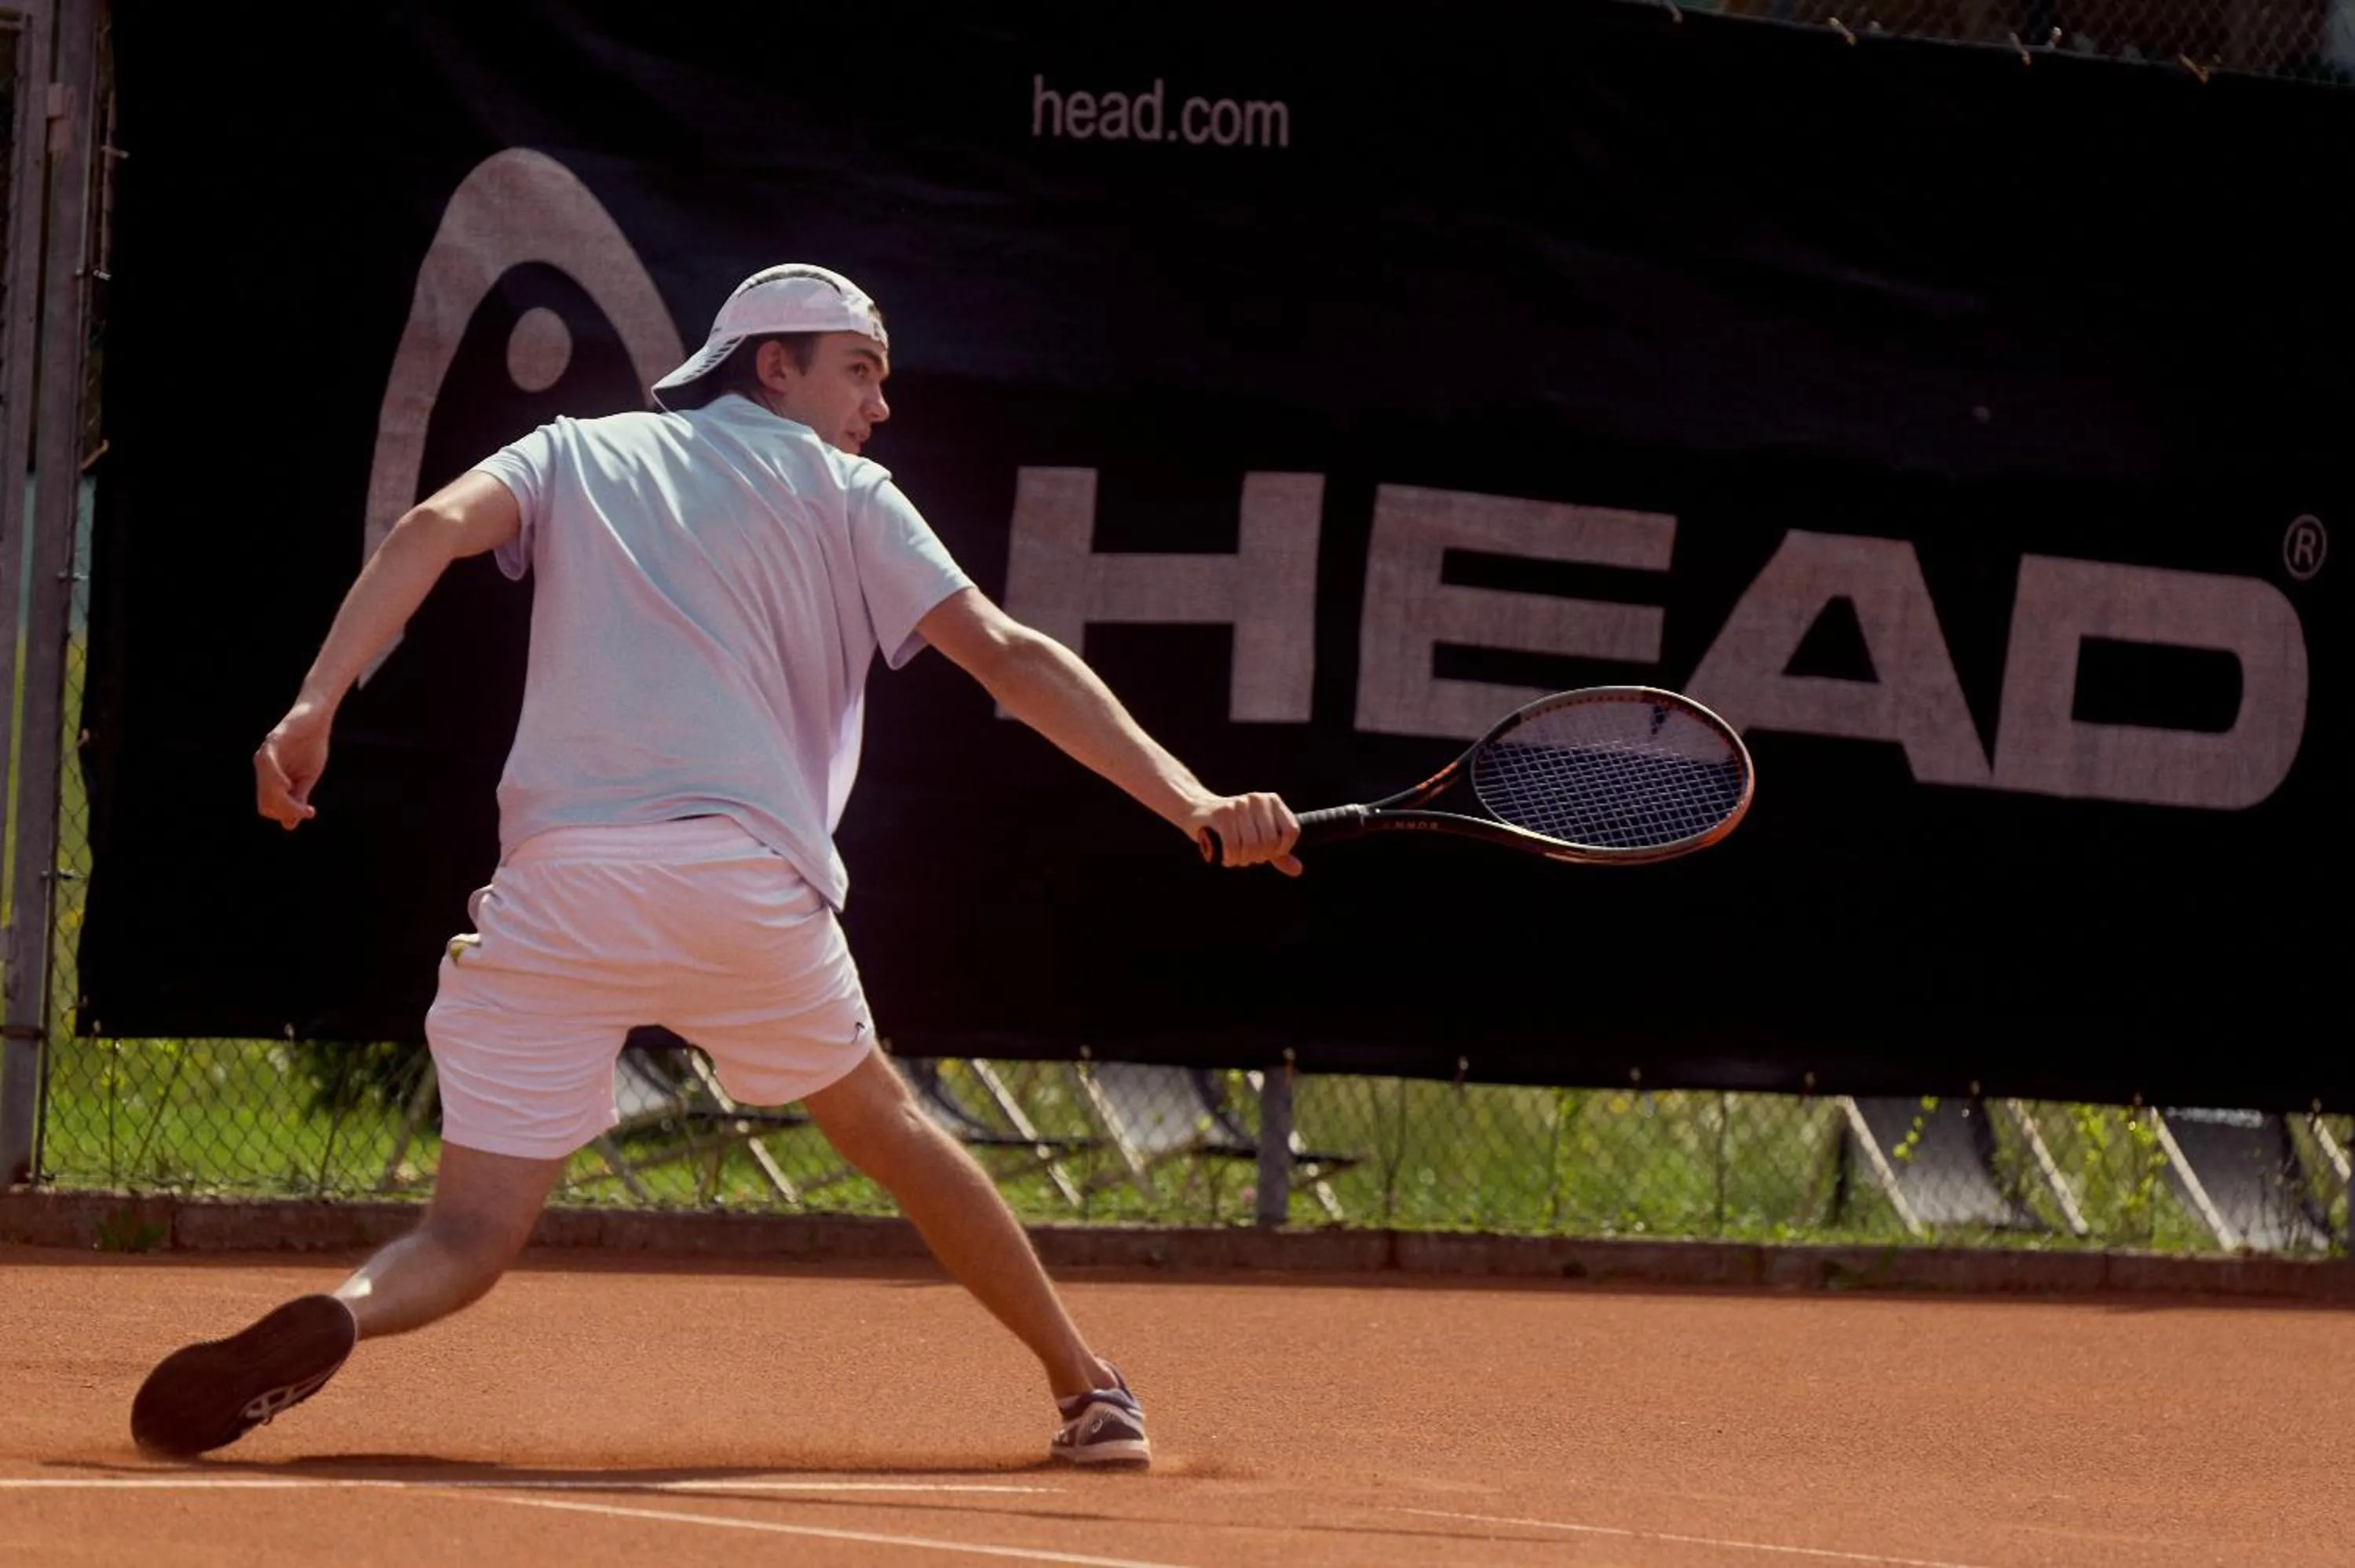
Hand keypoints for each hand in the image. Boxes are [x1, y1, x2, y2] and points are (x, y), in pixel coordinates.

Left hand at [254, 701, 332, 829]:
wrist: (317, 719)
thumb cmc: (312, 746)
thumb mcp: (307, 777)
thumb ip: (298, 797)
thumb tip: (289, 825)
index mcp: (270, 778)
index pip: (268, 807)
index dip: (286, 814)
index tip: (308, 812)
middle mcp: (263, 769)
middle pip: (266, 803)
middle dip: (286, 811)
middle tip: (307, 811)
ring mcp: (265, 756)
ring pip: (267, 789)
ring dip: (284, 801)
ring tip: (303, 804)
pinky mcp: (272, 742)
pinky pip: (268, 766)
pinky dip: (276, 779)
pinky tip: (288, 784)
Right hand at [1190, 792, 1301, 876]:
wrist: (1197, 810)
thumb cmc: (1232, 827)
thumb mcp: (1259, 836)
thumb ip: (1279, 853)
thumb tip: (1298, 870)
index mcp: (1272, 800)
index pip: (1291, 831)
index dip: (1282, 850)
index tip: (1268, 854)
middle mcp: (1257, 799)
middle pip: (1270, 842)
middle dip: (1258, 857)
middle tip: (1246, 858)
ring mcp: (1239, 805)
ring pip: (1251, 846)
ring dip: (1243, 860)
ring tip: (1235, 858)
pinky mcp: (1221, 814)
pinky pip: (1233, 846)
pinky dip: (1231, 858)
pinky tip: (1227, 859)